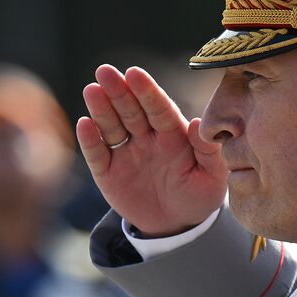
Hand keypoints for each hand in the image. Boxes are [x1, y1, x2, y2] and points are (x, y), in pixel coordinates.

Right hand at [76, 65, 226, 235]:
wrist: (176, 225)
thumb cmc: (198, 196)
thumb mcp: (212, 178)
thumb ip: (208, 151)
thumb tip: (199, 124)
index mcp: (173, 134)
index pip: (158, 108)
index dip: (147, 91)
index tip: (135, 73)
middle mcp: (146, 137)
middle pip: (130, 110)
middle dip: (119, 91)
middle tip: (105, 71)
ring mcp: (126, 153)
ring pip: (111, 126)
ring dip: (101, 108)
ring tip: (92, 90)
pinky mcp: (108, 172)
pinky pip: (98, 155)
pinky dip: (90, 140)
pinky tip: (84, 124)